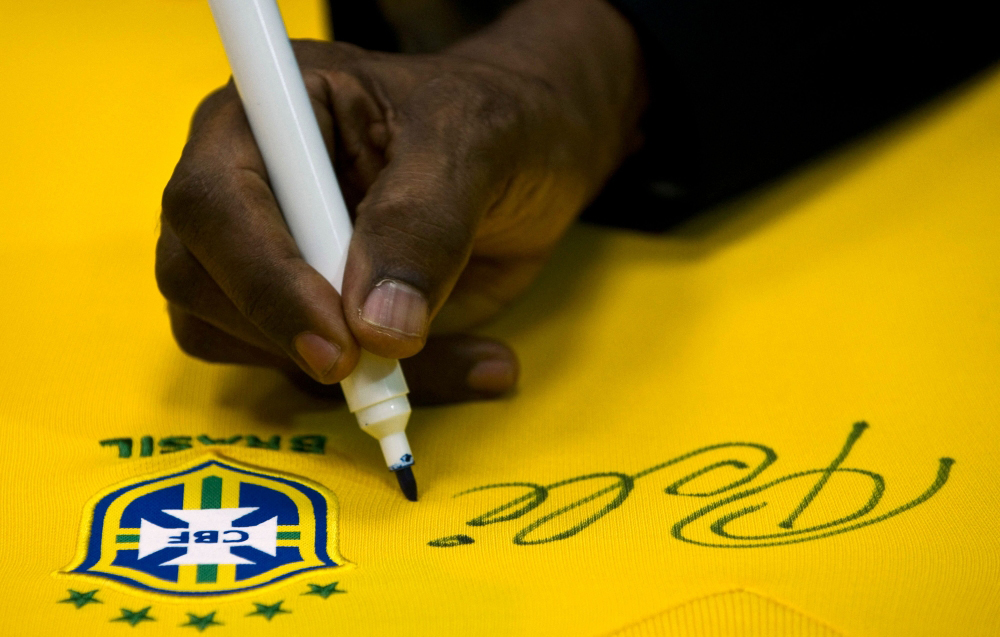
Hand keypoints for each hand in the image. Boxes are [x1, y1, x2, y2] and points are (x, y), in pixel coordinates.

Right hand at [156, 0, 644, 404]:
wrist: (530, 158)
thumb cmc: (496, 123)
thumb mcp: (474, 146)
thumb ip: (423, 222)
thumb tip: (375, 326)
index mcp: (271, 114)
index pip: (214, 201)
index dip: (263, 279)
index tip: (339, 344)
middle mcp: (247, 185)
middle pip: (197, 280)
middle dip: (286, 338)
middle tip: (389, 370)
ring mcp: (268, 255)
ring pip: (241, 342)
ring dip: (349, 379)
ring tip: (475, 359)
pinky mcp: (304, 313)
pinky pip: (307, 374)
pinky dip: (384, 391)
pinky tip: (471, 365)